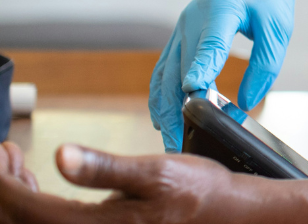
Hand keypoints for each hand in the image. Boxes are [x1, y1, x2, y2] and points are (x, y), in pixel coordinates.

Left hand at [0, 143, 258, 223]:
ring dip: (17, 194)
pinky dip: (35, 201)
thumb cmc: (195, 192)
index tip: (3, 154)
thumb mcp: (154, 172)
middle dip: (7, 186)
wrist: (223, 212)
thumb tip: (63, 157)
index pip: (25, 208)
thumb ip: (105, 167)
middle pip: (20, 221)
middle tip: (7, 155)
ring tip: (17, 164)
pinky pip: (50, 223)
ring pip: (31, 223)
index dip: (4, 182)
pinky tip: (40, 181)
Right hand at [150, 0, 302, 151]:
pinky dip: (162, 96)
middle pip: (177, 69)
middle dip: (176, 108)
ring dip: (163, 108)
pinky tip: (164, 118)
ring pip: (163, 75)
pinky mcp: (179, 37)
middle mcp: (192, 22)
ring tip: (169, 139)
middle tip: (180, 143)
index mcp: (220, 12)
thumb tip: (247, 101)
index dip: (202, 68)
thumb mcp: (278, 25)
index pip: (210, 44)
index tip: (195, 92)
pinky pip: (163, 71)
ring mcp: (180, 30)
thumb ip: (266, 63)